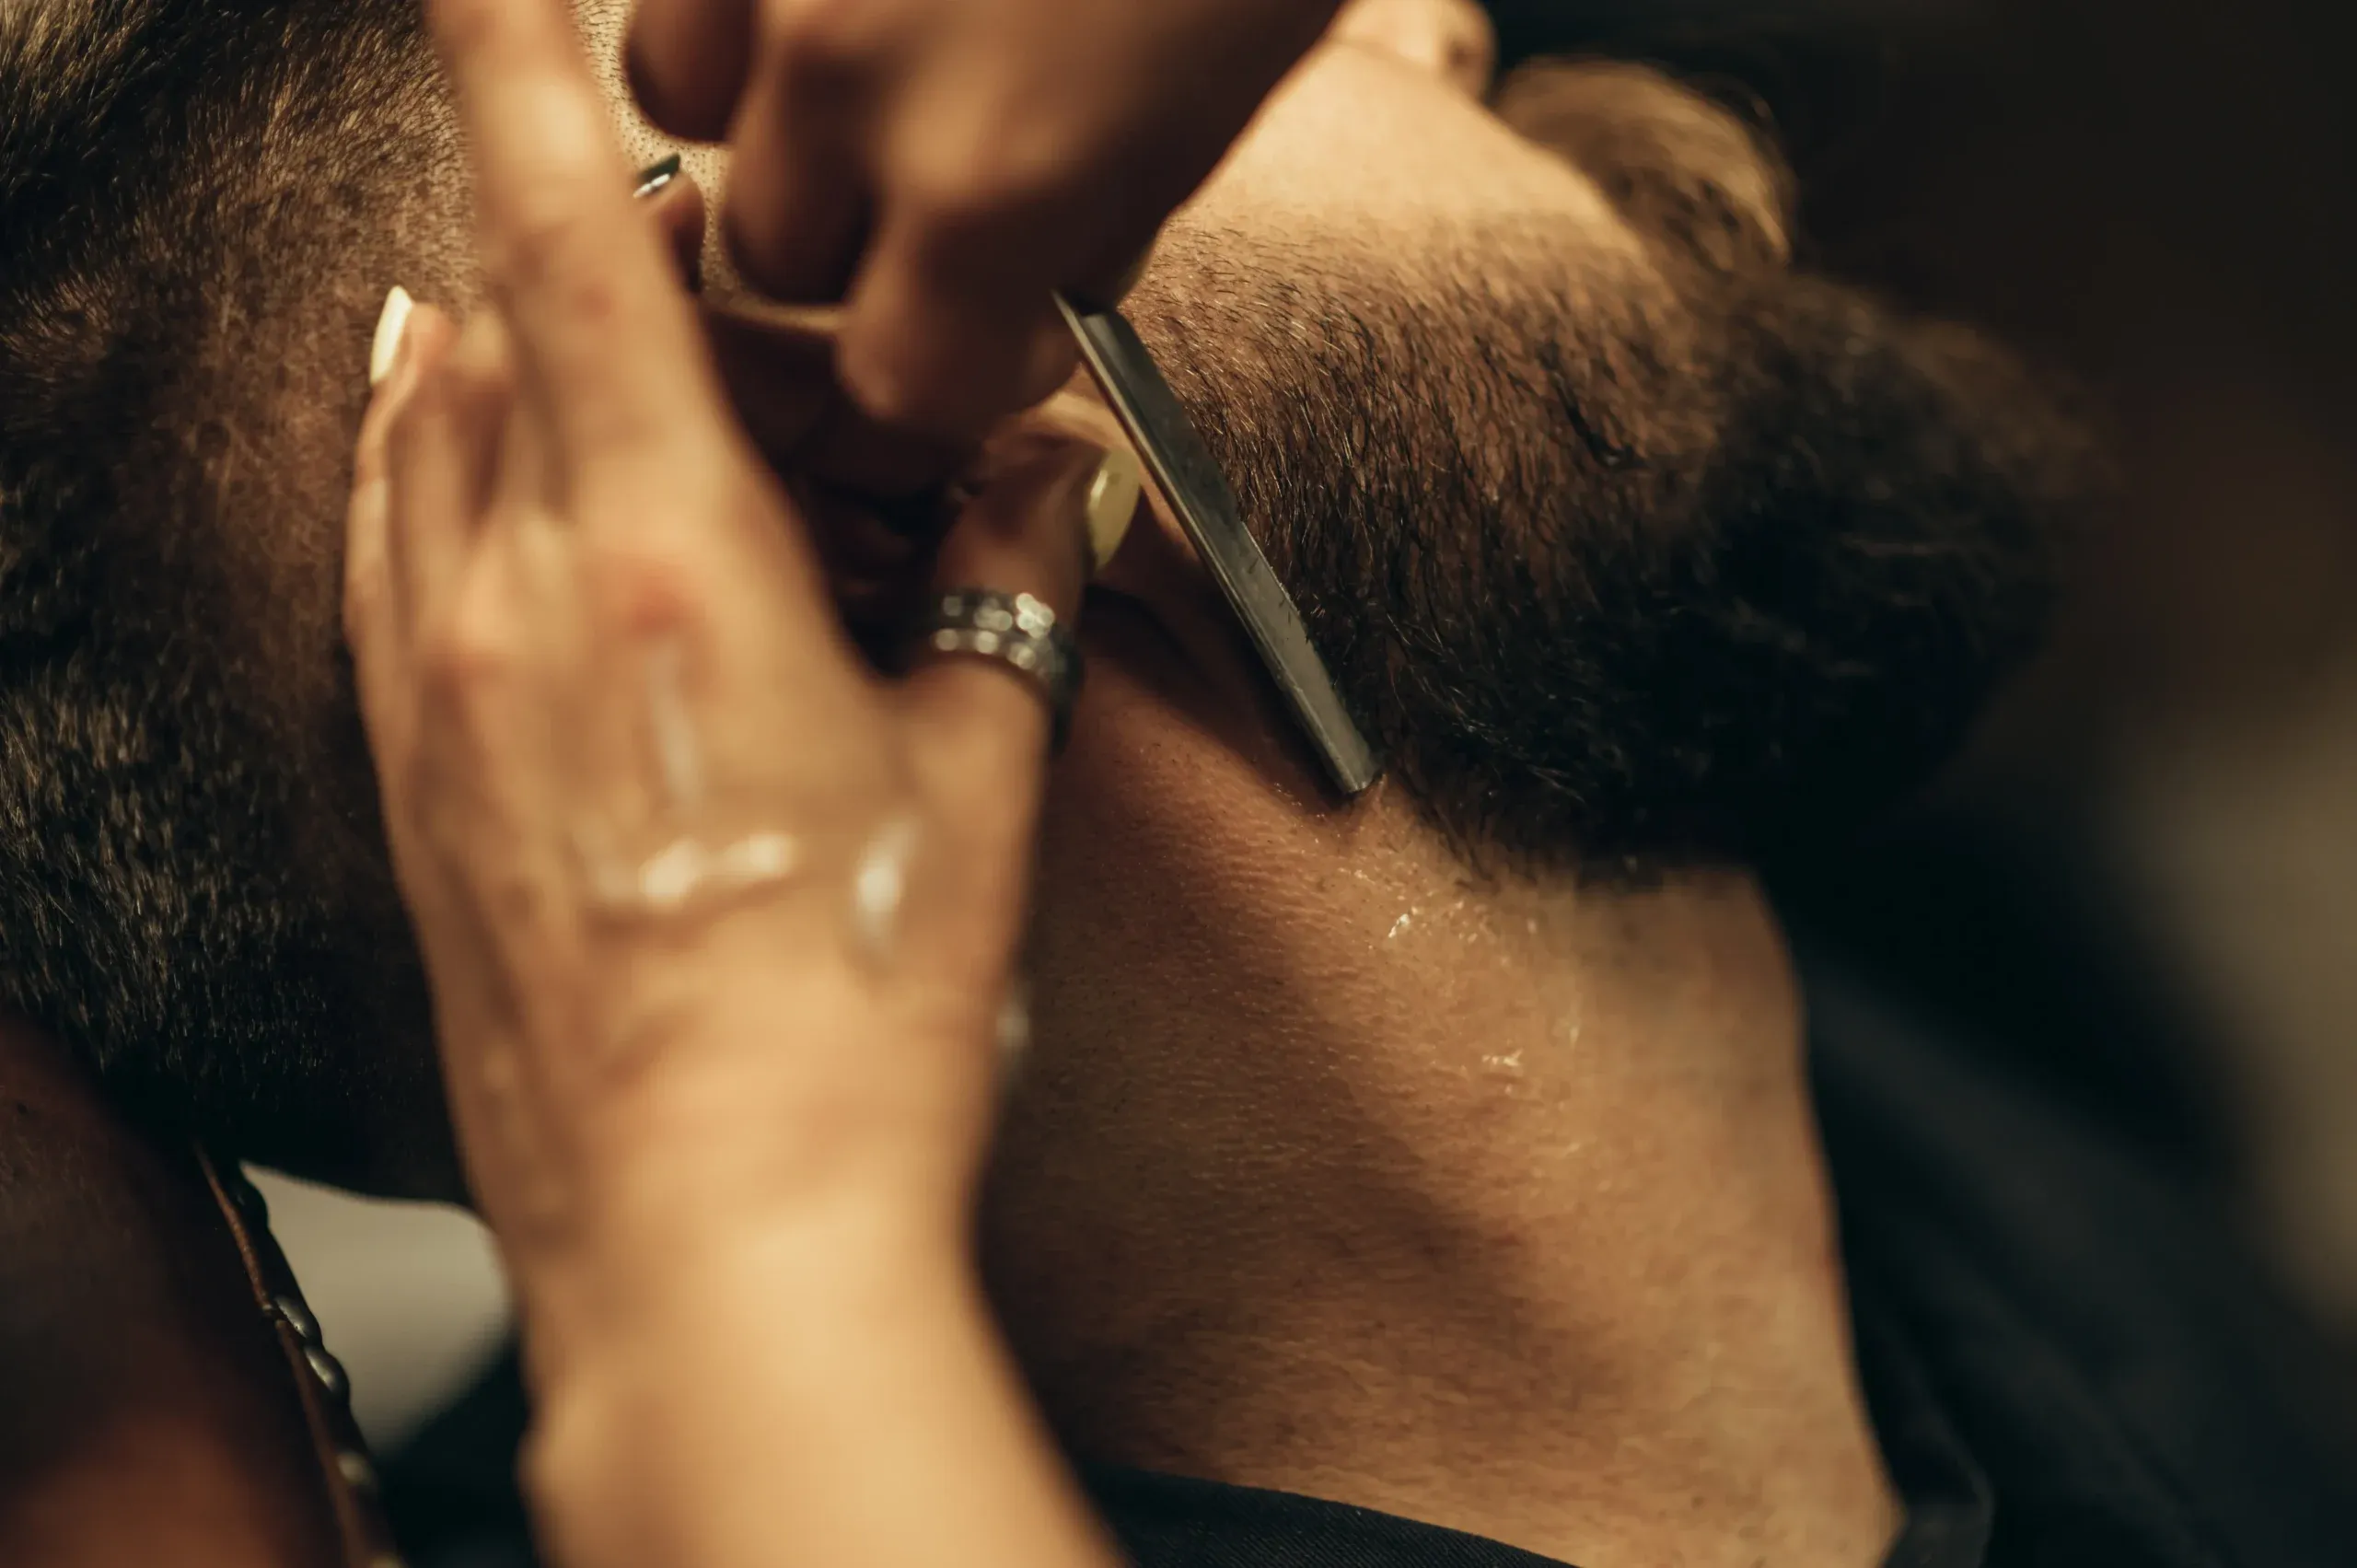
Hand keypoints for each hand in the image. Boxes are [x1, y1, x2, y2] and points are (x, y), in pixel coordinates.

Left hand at [349, 0, 1117, 1341]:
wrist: (710, 1236)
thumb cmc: (851, 1025)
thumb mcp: (982, 782)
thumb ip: (1013, 593)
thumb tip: (1054, 471)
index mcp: (665, 572)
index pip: (574, 265)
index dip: (525, 91)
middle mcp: (511, 608)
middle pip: (494, 335)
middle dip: (572, 251)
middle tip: (680, 255)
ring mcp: (436, 699)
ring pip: (415, 438)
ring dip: (482, 348)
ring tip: (565, 326)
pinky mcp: (412, 789)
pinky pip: (382, 559)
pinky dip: (415, 470)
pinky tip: (450, 464)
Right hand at [624, 0, 1345, 436]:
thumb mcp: (1221, 96)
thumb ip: (1100, 218)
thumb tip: (1035, 287)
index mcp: (995, 182)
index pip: (901, 382)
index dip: (950, 370)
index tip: (988, 332)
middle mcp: (851, 77)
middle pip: (779, 254)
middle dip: (859, 243)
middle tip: (940, 180)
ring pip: (687, 99)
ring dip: (764, 102)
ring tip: (862, 47)